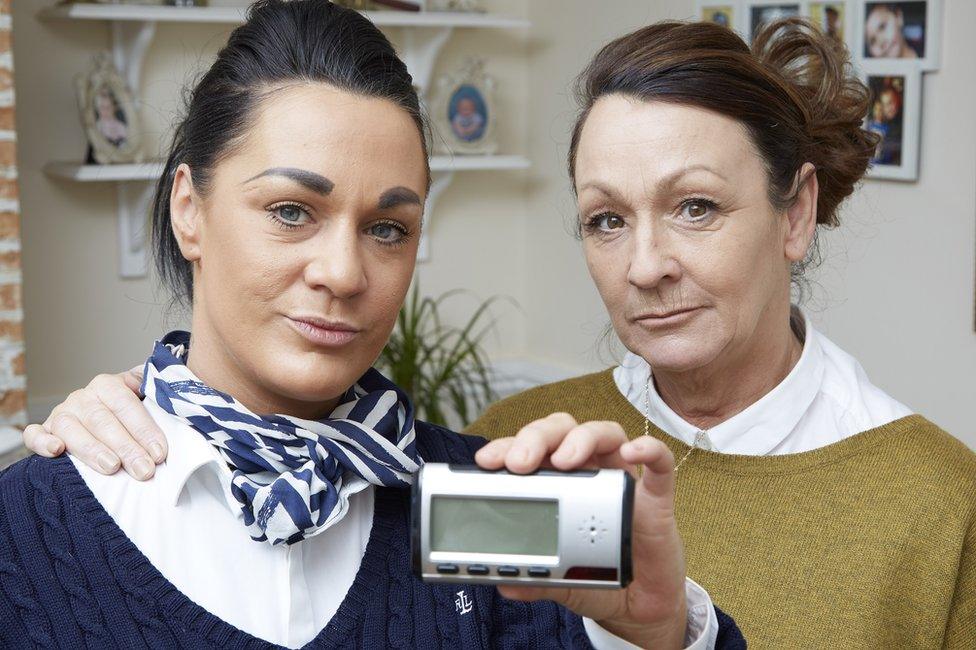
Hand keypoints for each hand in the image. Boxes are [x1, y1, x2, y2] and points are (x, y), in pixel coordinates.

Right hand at [22, 366, 166, 479]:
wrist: (105, 414)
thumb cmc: (131, 414)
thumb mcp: (148, 399)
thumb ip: (161, 396)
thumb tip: (185, 398)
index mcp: (109, 385)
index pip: (127, 405)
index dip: (144, 429)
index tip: (161, 453)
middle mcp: (84, 397)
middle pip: (103, 421)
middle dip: (126, 447)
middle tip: (144, 470)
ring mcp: (62, 413)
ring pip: (72, 428)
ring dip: (92, 449)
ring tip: (112, 467)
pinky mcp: (45, 430)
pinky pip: (36, 434)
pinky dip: (41, 442)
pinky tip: (56, 452)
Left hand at [475, 412, 686, 649]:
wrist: (638, 607)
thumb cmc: (597, 578)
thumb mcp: (559, 580)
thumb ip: (535, 579)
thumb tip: (507, 583)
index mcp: (558, 484)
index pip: (530, 450)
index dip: (507, 446)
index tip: (486, 461)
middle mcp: (588, 473)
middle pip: (562, 431)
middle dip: (536, 438)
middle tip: (519, 462)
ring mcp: (622, 480)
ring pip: (604, 433)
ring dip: (580, 438)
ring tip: (564, 459)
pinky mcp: (656, 498)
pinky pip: (659, 463)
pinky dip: (647, 449)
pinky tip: (631, 451)